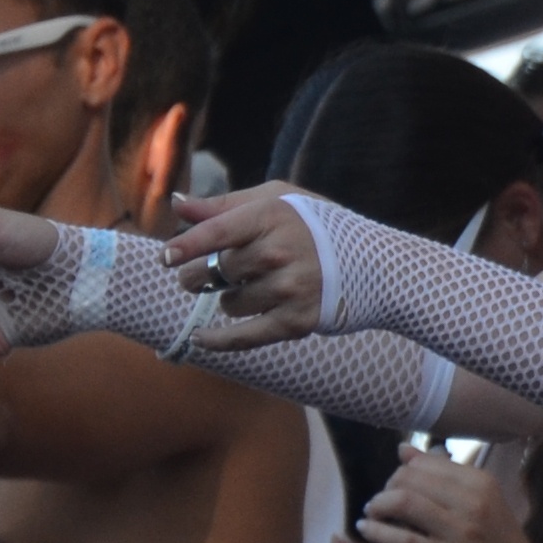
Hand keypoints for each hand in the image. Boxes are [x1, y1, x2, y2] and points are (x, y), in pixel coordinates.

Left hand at [160, 188, 334, 351]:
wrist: (376, 264)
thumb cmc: (317, 225)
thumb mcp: (276, 201)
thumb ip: (224, 206)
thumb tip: (176, 204)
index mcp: (272, 216)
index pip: (216, 232)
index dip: (185, 246)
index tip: (166, 258)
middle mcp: (280, 251)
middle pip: (214, 271)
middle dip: (199, 276)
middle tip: (203, 275)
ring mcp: (290, 288)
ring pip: (228, 302)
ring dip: (229, 299)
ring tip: (252, 288)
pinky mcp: (296, 321)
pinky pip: (243, 336)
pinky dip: (217, 340)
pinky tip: (199, 339)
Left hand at [355, 455, 542, 542]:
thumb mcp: (481, 503)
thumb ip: (444, 477)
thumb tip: (404, 450)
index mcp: (481, 482)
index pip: (425, 462)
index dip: (401, 473)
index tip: (394, 488)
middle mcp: (472, 501)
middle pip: (410, 479)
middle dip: (386, 489)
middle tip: (379, 505)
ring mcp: (461, 532)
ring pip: (404, 502)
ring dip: (378, 507)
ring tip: (372, 515)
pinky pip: (403, 540)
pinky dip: (378, 532)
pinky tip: (367, 531)